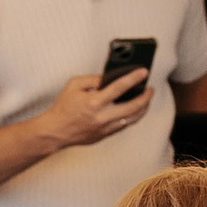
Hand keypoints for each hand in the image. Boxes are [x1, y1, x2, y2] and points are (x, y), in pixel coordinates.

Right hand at [35, 62, 158, 151]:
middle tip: (150, 88)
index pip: (120, 87)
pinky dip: (133, 116)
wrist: (56, 131)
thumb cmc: (64, 107)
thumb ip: (93, 79)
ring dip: (143, 107)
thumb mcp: (74, 85)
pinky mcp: (107, 134)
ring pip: (133, 118)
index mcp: (95, 102)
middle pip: (134, 106)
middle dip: (146, 96)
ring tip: (146, 98)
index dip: (134, 78)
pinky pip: (125, 124)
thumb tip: (110, 77)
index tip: (144, 72)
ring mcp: (106, 127)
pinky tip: (136, 109)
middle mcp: (103, 116)